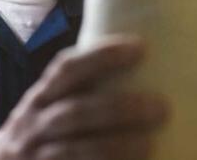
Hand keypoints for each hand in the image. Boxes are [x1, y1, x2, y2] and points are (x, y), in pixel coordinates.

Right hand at [0, 36, 168, 159]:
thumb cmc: (37, 130)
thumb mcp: (45, 104)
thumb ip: (76, 89)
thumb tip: (136, 66)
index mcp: (40, 97)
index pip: (67, 69)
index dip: (101, 56)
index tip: (139, 47)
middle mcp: (35, 124)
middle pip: (76, 112)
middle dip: (117, 108)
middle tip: (161, 106)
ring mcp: (39, 155)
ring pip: (75, 150)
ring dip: (114, 147)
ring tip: (149, 145)